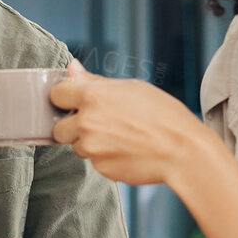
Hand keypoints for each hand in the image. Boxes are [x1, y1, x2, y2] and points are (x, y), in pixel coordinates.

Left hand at [49, 62, 210, 186]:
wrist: (182, 150)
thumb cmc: (162, 114)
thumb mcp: (131, 88)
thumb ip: (95, 81)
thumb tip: (72, 69)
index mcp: (92, 96)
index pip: (56, 94)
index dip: (65, 98)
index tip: (75, 102)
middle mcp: (86, 123)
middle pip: (59, 127)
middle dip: (72, 127)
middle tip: (98, 124)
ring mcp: (92, 148)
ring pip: (76, 146)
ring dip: (89, 143)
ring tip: (119, 137)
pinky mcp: (101, 168)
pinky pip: (94, 161)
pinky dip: (105, 157)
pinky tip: (126, 150)